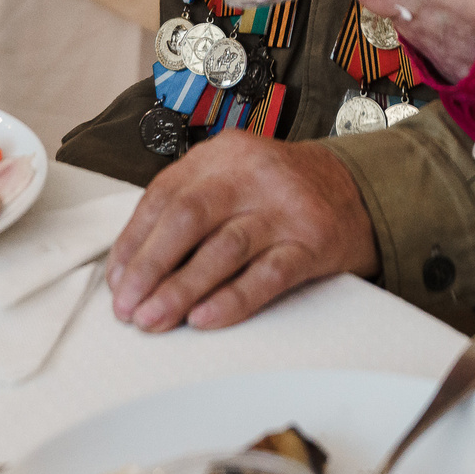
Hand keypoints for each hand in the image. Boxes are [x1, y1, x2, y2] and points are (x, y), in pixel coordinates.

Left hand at [107, 133, 378, 330]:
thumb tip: (133, 265)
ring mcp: (285, 207)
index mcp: (222, 154)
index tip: (117, 279)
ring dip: (181, 289)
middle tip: (128, 305)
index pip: (165, 195)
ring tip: (154, 319)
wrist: (357, 191)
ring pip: (223, 248)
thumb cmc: (280, 192)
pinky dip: (232, 300)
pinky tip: (205, 318)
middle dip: (151, 265)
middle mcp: (252, 174)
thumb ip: (188, 206)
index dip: (134, 241)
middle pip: (189, 217)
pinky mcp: (312, 242)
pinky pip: (267, 275)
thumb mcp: (233, 178)